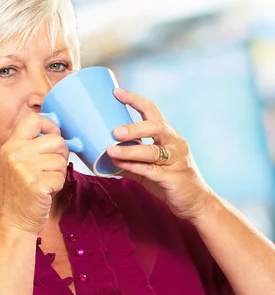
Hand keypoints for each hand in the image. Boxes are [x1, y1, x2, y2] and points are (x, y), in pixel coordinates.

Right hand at [0, 113, 68, 234]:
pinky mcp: (37, 184)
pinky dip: (57, 186)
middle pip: (55, 140)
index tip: (53, 136)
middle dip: (60, 154)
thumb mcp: (15, 164)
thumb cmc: (18, 194)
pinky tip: (45, 192)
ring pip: (60, 160)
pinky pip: (61, 177)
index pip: (32, 119)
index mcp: (10, 146)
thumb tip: (59, 134)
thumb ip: (31, 147)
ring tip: (44, 182)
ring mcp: (25, 169)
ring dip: (58, 173)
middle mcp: (16, 154)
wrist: (12, 222)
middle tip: (51, 168)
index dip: (49, 125)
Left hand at [107, 88, 215, 221]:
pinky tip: (119, 166)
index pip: (152, 111)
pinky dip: (134, 167)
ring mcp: (176, 160)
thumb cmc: (169, 179)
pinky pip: (151, 171)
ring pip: (152, 151)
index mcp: (168, 135)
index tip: (116, 93)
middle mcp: (174, 143)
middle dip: (134, 127)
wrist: (194, 202)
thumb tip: (101, 155)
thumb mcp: (148, 166)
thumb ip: (128, 160)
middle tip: (114, 130)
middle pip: (156, 127)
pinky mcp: (173, 178)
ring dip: (130, 150)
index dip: (135, 100)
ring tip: (110, 150)